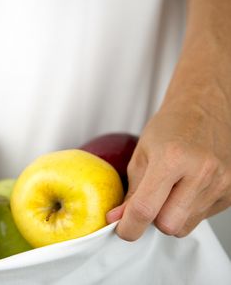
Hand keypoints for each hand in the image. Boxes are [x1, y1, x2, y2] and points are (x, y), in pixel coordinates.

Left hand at [107, 97, 230, 239]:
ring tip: (170, 188)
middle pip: (169, 225)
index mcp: (173, 159)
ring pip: (185, 226)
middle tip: (148, 202)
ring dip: (171, 215)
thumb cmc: (171, 128)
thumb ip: (131, 191)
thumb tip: (118, 219)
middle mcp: (202, 172)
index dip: (129, 226)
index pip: (146, 209)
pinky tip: (187, 188)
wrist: (205, 108)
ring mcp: (221, 183)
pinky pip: (201, 218)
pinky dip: (188, 210)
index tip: (122, 229)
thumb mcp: (141, 155)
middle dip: (153, 221)